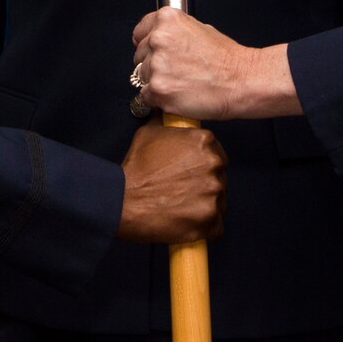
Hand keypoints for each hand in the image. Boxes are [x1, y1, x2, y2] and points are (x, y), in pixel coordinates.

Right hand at [115, 119, 226, 242]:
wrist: (123, 199)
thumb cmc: (136, 168)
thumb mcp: (149, 133)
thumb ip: (167, 125)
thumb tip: (167, 115)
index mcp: (204, 142)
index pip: (216, 153)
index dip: (202, 164)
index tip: (190, 172)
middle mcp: (214, 166)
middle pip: (219, 177)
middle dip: (205, 184)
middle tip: (183, 191)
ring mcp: (214, 195)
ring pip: (219, 201)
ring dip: (205, 205)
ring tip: (182, 208)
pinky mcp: (209, 221)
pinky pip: (216, 226)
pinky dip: (204, 227)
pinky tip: (187, 223)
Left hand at [131, 8, 301, 120]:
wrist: (241, 81)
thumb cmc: (227, 59)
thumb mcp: (199, 28)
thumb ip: (174, 32)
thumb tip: (159, 40)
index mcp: (167, 19)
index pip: (139, 33)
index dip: (148, 46)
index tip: (154, 53)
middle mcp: (158, 38)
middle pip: (138, 56)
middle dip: (153, 65)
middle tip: (176, 71)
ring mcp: (156, 65)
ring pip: (140, 78)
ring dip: (156, 83)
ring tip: (181, 83)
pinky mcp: (157, 89)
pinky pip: (145, 97)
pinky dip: (158, 99)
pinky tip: (178, 94)